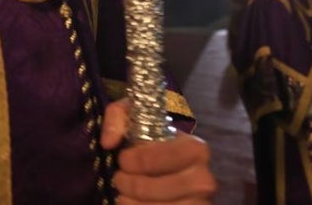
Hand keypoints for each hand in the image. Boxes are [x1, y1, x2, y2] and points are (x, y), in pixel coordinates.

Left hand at [101, 100, 215, 203]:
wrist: (166, 163)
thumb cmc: (150, 139)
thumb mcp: (133, 116)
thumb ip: (117, 119)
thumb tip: (109, 142)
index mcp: (196, 149)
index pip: (167, 156)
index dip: (139, 160)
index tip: (123, 160)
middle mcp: (203, 179)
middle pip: (165, 188)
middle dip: (134, 185)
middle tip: (119, 179)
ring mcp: (200, 203)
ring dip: (135, 204)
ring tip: (121, 195)